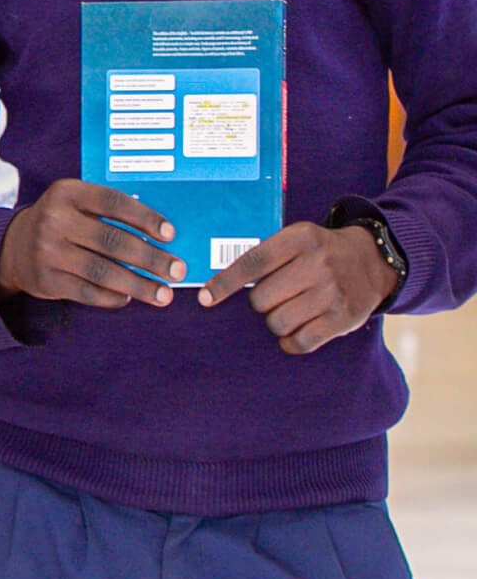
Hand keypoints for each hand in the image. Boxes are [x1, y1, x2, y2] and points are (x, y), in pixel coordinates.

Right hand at [0, 179, 184, 307]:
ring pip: (103, 272)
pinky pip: (87, 293)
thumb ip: (106, 210)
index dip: (144, 217)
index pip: (112, 202)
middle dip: (150, 258)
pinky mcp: (46, 280)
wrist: (12, 246)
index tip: (170, 234)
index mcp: (66, 193)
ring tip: (164, 294)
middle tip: (177, 270)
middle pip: (112, 241)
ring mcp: (48, 252)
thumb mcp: (74, 202)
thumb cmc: (60, 221)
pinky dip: (112, 298)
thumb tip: (160, 234)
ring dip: (138, 285)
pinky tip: (129, 298)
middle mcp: (55, 220)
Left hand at [197, 222, 398, 353]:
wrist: (372, 260)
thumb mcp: (296, 237)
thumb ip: (266, 254)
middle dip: (259, 302)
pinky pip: (301, 342)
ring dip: (275, 321)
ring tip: (287, 310)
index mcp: (299, 238)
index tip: (205, 298)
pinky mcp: (343, 319)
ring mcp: (331, 293)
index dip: (225, 283)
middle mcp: (316, 264)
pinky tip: (294, 333)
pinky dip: (290, 342)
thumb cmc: (320, 251)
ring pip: (278, 322)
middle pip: (261, 298)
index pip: (252, 263)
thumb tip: (220, 282)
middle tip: (273, 296)